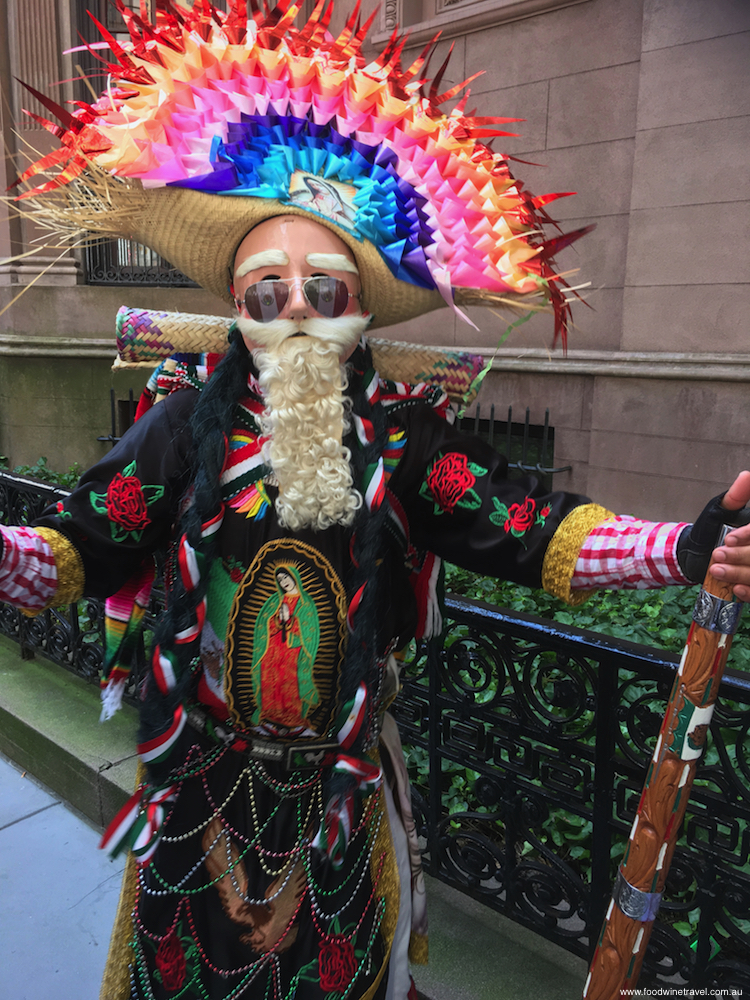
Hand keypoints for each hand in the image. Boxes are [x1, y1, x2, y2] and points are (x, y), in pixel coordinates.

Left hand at [708, 471, 749, 601]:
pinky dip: (749, 592)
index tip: (728, 539)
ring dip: (740, 573)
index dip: (748, 536)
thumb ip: (736, 496)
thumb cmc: (711, 529)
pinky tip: (736, 589)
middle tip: (717, 555)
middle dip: (741, 556)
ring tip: (716, 570)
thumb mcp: (721, 510)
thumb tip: (746, 476)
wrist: (696, 555)